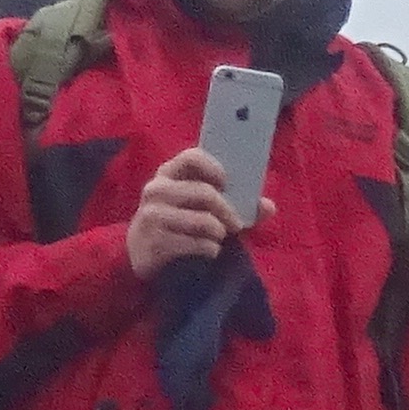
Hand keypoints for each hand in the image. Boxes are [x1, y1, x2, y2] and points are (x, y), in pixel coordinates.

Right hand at [124, 151, 247, 277]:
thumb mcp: (198, 207)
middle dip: (227, 210)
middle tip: (236, 224)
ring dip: (218, 232)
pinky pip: (195, 243)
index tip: (227, 182)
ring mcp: (152, 215)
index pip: (192, 157)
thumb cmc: (176, 223)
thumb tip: (269, 206)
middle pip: (204, 193)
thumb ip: (236, 204)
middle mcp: (157, 189)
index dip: (214, 167)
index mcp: (168, 173)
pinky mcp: (153, 240)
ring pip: (202, 220)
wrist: (139, 253)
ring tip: (218, 237)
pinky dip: (210, 249)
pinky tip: (209, 250)